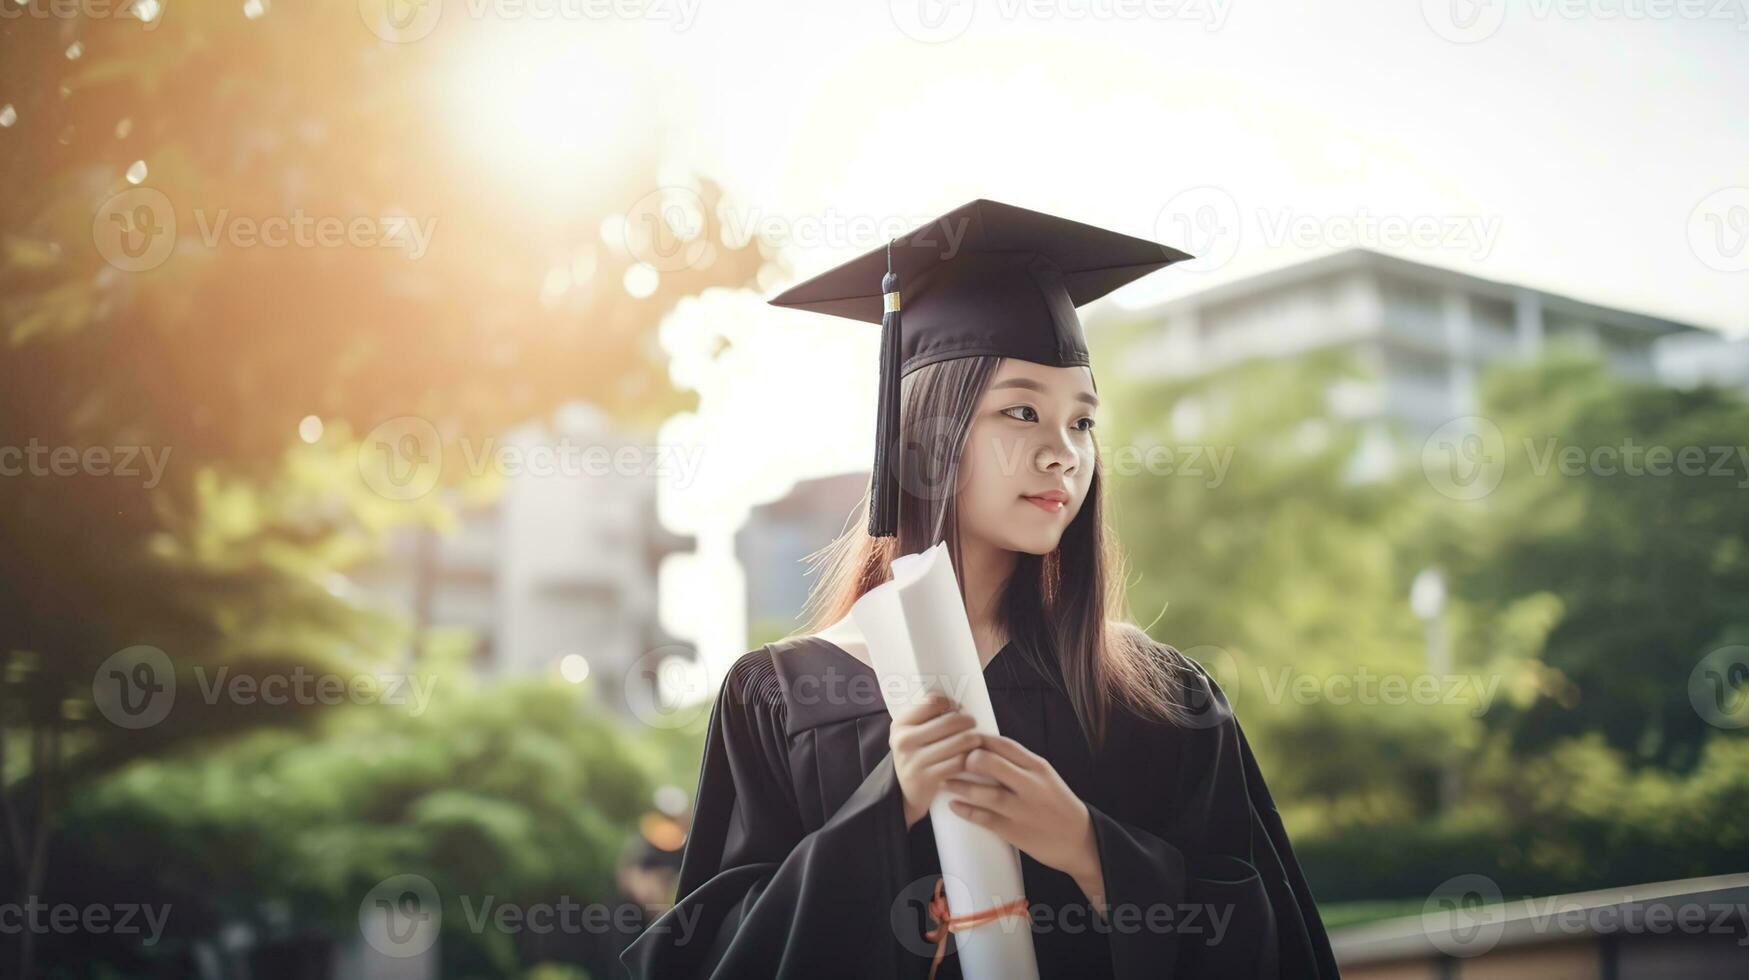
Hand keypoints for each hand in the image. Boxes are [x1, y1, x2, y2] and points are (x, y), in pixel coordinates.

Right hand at [889, 694, 981, 829]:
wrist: (904, 793)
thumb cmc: (916, 756)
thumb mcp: (911, 734)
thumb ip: (927, 717)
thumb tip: (958, 705)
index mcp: (900, 724)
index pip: (933, 702)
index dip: (950, 703)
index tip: (957, 709)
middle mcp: (904, 740)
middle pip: (951, 720)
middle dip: (968, 720)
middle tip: (973, 724)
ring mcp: (915, 760)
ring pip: (959, 741)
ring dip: (974, 739)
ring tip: (977, 740)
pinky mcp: (928, 778)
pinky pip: (960, 762)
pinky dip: (971, 758)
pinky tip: (972, 758)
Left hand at [944, 735, 1104, 907]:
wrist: (1080, 840)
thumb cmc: (1057, 805)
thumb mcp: (1044, 776)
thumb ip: (1019, 764)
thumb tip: (985, 749)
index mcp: (1038, 767)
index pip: (1004, 744)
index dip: (979, 738)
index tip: (961, 737)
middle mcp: (1031, 785)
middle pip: (991, 763)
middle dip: (967, 759)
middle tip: (950, 759)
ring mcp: (1023, 809)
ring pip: (985, 792)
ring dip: (960, 786)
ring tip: (945, 780)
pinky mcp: (1016, 831)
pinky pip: (985, 819)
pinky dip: (967, 811)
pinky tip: (954, 805)